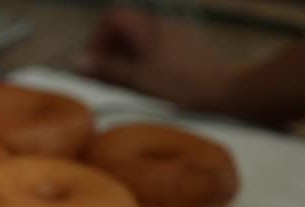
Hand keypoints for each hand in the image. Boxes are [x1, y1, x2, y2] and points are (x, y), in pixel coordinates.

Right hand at [75, 8, 237, 112]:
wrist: (225, 90)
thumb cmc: (181, 84)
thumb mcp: (139, 79)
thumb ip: (108, 69)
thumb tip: (79, 61)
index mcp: (148, 28)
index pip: (113, 18)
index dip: (98, 37)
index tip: (93, 61)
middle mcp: (162, 24)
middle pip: (127, 26)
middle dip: (110, 47)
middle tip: (104, 74)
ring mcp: (177, 33)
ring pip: (142, 37)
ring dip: (126, 54)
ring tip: (124, 80)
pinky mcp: (188, 46)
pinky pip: (158, 45)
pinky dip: (144, 57)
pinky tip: (148, 79)